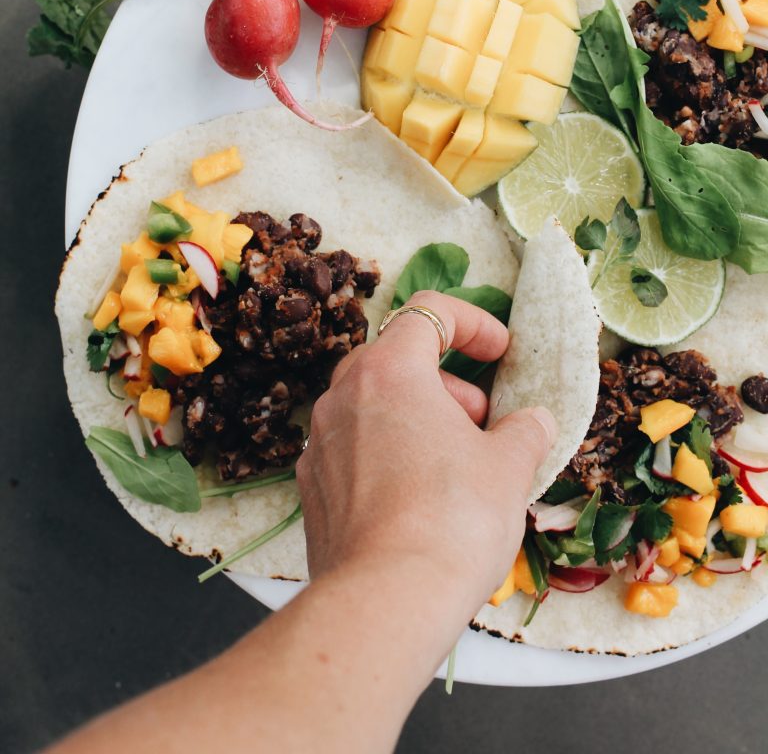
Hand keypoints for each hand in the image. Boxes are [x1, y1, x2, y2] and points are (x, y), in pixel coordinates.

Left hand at [296, 290, 556, 613]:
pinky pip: (353, 449)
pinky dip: (387, 453)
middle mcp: (344, 396)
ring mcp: (321, 442)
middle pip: (395, 358)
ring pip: (371, 405)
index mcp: (390, 371)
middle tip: (481, 418)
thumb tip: (534, 422)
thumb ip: (524, 431)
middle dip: (445, 380)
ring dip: (416, 417)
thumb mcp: (509, 467)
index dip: (472, 323)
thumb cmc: (453, 521)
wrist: (386, 601)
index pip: (427, 311)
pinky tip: (418, 496)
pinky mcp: (313, 489)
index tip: (501, 352)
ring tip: (456, 461)